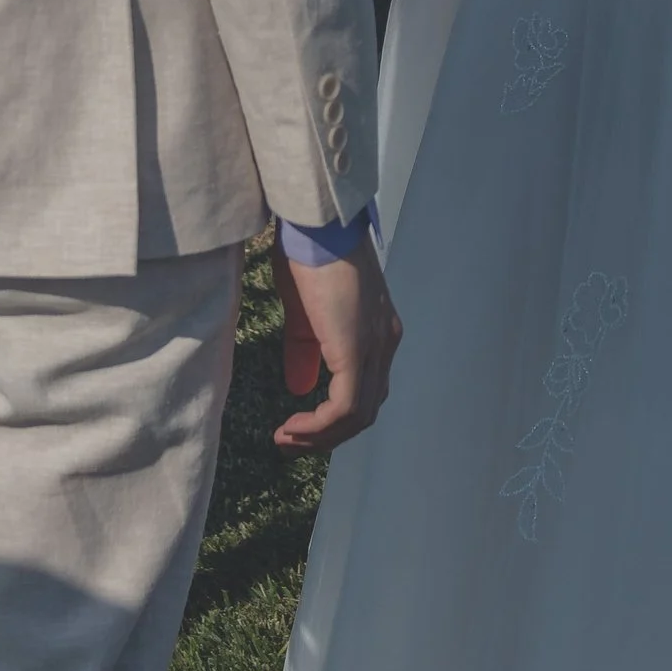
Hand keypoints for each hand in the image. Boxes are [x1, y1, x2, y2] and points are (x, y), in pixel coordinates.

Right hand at [273, 232, 402, 451]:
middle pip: (365, 411)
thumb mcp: (305, 314)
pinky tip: (293, 426)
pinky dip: (319, 426)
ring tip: (286, 439)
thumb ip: (305, 352)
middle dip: (326, 436)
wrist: (315, 226)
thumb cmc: (309, 257)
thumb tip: (299, 388)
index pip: (367, 392)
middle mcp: (385, 342)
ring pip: (358, 416)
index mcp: (378, 332)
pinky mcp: (356, 349)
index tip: (297, 426)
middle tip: (289, 444)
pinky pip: (345, 407)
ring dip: (320, 437)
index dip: (334, 418)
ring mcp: (375, 347)